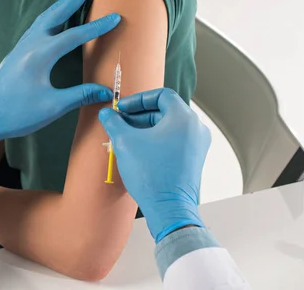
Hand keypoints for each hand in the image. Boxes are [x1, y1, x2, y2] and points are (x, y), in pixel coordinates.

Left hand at [0, 0, 120, 153]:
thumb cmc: (17, 113)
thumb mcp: (52, 107)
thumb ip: (80, 95)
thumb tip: (107, 92)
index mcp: (39, 56)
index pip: (74, 35)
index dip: (97, 27)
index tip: (116, 17)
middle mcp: (30, 45)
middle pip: (56, 13)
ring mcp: (22, 46)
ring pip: (45, 16)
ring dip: (63, 2)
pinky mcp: (18, 52)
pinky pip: (38, 25)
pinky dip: (52, 14)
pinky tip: (57, 15)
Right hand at [98, 88, 210, 242]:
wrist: (168, 208)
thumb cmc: (151, 175)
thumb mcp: (124, 142)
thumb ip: (114, 122)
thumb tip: (106, 114)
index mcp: (183, 118)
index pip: (161, 95)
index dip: (138, 99)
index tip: (122, 108)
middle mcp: (195, 128)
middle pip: (165, 110)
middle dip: (139, 114)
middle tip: (121, 122)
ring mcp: (197, 144)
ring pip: (169, 126)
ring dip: (146, 127)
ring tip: (126, 136)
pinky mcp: (194, 158)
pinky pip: (174, 140)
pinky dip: (156, 139)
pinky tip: (138, 149)